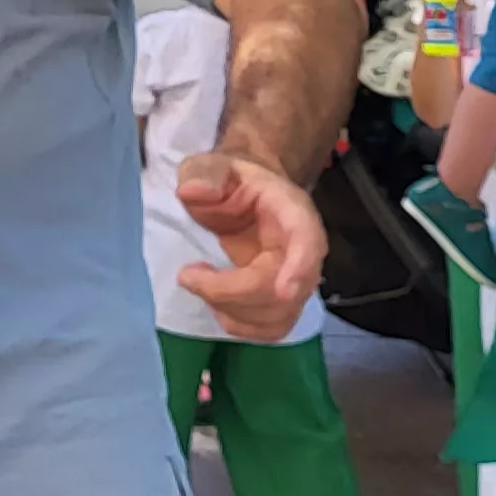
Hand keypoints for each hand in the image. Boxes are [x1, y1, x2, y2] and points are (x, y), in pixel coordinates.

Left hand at [173, 150, 327, 341]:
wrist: (247, 194)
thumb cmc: (232, 181)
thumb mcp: (212, 165)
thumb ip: (205, 173)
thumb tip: (195, 191)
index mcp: (293, 212)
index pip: (308, 241)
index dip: (300, 267)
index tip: (283, 290)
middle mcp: (304, 251)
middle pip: (283, 291)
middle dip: (230, 292)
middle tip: (187, 275)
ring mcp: (297, 281)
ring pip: (278, 317)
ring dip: (231, 312)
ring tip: (197, 283)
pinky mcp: (283, 302)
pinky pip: (271, 330)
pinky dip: (240, 326)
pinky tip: (215, 305)